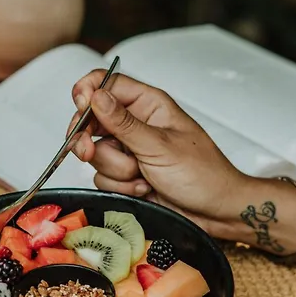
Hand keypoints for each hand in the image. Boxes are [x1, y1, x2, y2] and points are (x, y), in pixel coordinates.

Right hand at [67, 70, 252, 237]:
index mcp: (148, 105)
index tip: (80, 107)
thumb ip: (123, 123)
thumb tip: (96, 96)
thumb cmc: (203, 174)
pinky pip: (102, 176)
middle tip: (89, 151)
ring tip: (143, 175)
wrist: (214, 212)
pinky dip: (121, 186)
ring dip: (117, 170)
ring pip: (96, 153)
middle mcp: (135, 124)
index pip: (107, 84)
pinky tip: (144, 188)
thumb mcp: (160, 145)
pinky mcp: (124, 173)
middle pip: (92, 120)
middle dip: (89, 140)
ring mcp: (128, 149)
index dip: (88, 91)